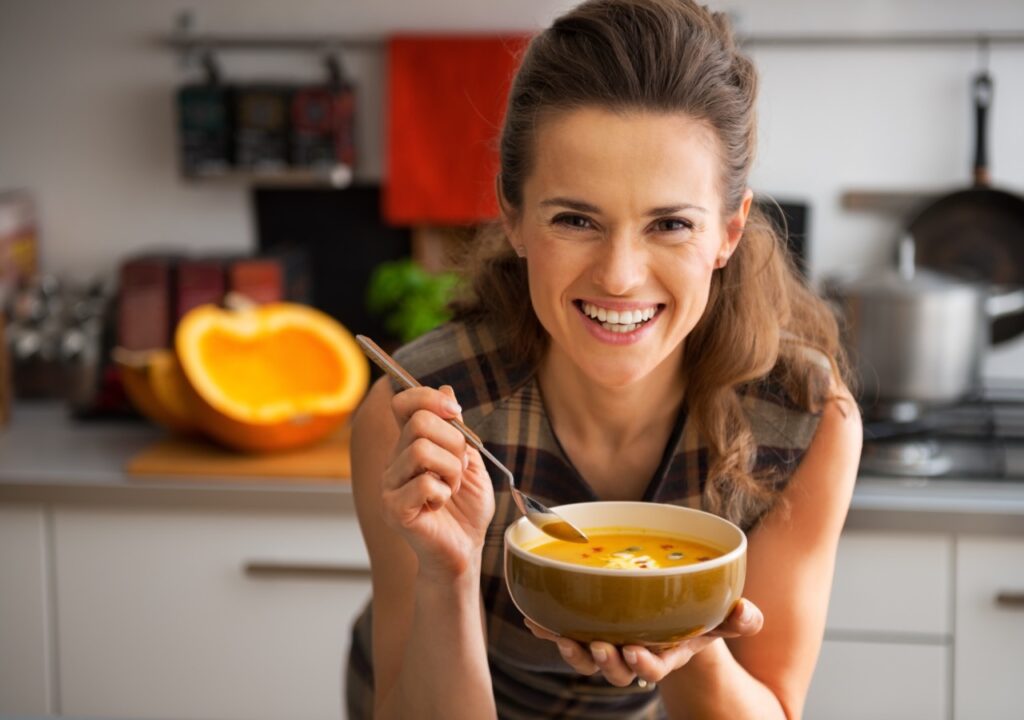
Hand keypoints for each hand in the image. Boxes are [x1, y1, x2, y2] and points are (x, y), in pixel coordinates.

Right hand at [382, 384, 495, 579]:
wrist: (465, 550)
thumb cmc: (466, 508)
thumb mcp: (470, 460)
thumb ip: (457, 429)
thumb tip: (446, 390)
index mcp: (409, 445)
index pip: (403, 403)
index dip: (428, 398)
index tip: (455, 412)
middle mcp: (394, 461)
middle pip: (419, 423)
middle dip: (453, 443)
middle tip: (459, 469)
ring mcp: (390, 485)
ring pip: (421, 450)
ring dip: (450, 470)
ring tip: (451, 488)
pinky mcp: (394, 509)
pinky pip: (422, 483)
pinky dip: (443, 492)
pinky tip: (440, 505)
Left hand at [525, 598, 763, 686]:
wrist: (671, 611)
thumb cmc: (697, 615)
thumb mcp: (720, 616)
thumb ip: (737, 619)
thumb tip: (749, 614)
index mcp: (664, 654)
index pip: (653, 668)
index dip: (644, 666)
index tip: (635, 653)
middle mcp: (634, 655)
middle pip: (616, 670)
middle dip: (606, 663)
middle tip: (600, 647)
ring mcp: (610, 645)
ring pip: (589, 659)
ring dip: (574, 651)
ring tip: (564, 638)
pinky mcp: (589, 631)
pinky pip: (567, 635)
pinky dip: (549, 629)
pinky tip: (533, 618)